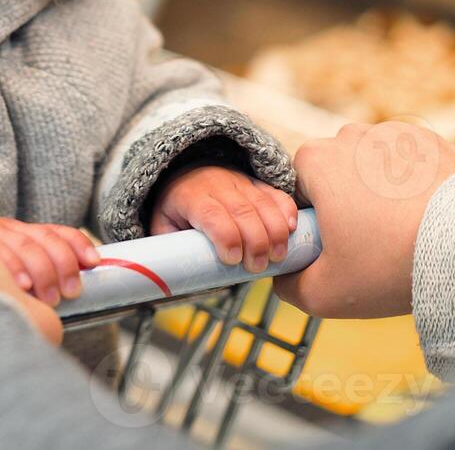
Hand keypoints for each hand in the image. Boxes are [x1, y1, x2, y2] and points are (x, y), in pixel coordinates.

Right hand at [0, 215, 100, 304]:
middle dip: (61, 265)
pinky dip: (10, 268)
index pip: (55, 231)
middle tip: (69, 291)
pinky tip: (19, 285)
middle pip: (42, 240)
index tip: (93, 262)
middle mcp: (7, 230)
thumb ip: (30, 268)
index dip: (77, 244)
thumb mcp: (4, 256)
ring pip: (23, 246)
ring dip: (41, 271)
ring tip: (49, 296)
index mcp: (21, 232)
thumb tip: (66, 297)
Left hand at [148, 164, 297, 272]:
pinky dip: (287, 210)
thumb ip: (171, 250)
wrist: (185, 172)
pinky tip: (292, 229)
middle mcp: (217, 186)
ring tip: (277, 256)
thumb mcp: (163, 225)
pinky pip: (275, 193)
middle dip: (254, 242)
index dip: (226, 236)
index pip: (211, 214)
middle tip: (257, 267)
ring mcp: (240, 182)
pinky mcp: (257, 184)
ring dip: (275, 232)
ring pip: (263, 203)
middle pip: (242, 211)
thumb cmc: (176, 207)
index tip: (233, 259)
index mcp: (190, 197)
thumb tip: (181, 281)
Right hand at [273, 120, 454, 317]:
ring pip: (373, 169)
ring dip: (380, 195)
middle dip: (345, 205)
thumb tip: (283, 276)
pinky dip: (415, 189)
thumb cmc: (391, 264)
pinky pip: (412, 167)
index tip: (333, 248)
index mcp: (315, 159)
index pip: (295, 189)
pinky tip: (430, 220)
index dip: (310, 221)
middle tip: (371, 246)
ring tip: (405, 234)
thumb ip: (288, 284)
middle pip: (334, 174)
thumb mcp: (323, 293)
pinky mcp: (435, 140)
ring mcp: (396, 133)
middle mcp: (351, 135)